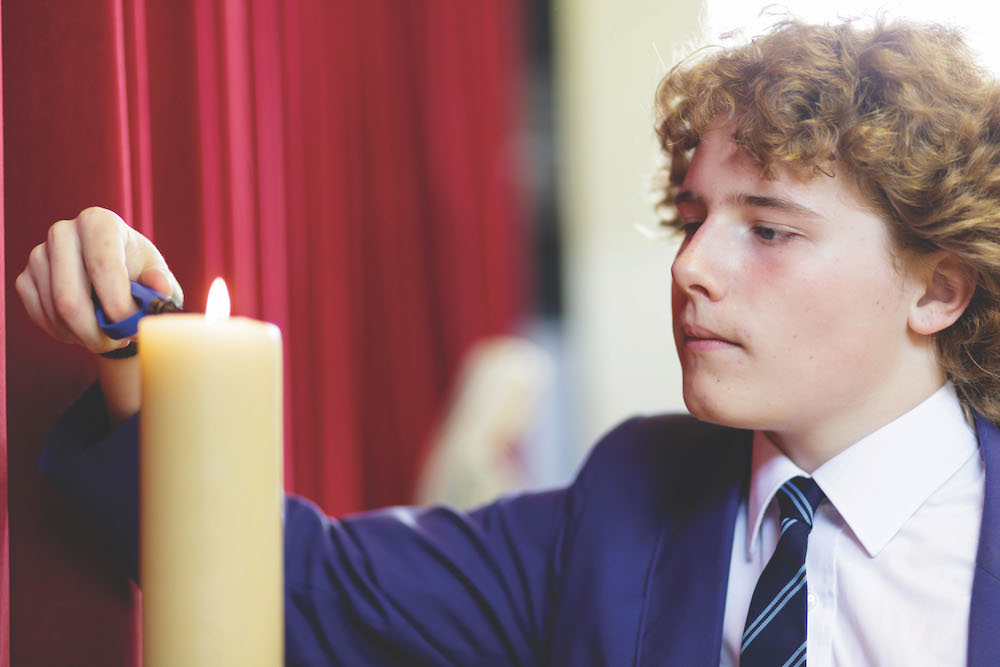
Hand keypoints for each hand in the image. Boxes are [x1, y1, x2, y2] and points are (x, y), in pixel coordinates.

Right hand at [15, 207, 182, 353]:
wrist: (114, 278)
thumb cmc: (140, 274)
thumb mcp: (157, 275)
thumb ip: (161, 282)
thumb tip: (160, 288)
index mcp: (99, 222)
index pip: (103, 267)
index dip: (118, 305)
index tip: (132, 329)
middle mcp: (62, 232)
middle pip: (70, 297)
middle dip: (98, 332)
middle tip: (120, 341)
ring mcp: (38, 256)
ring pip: (56, 313)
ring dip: (86, 336)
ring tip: (110, 334)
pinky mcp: (25, 279)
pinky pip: (42, 318)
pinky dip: (68, 335)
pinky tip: (87, 329)